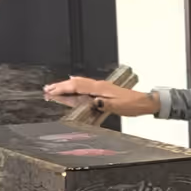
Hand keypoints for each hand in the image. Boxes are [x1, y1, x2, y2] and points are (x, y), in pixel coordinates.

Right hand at [43, 77, 158, 117]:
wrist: (144, 101)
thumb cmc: (132, 104)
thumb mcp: (118, 107)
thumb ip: (104, 104)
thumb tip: (92, 102)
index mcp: (100, 88)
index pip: (77, 87)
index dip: (63, 89)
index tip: (51, 92)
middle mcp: (98, 85)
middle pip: (75, 83)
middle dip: (60, 86)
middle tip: (46, 90)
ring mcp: (100, 87)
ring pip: (79, 84)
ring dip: (65, 86)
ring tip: (53, 88)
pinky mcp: (102, 90)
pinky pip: (84, 86)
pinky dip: (74, 86)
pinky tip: (71, 86)